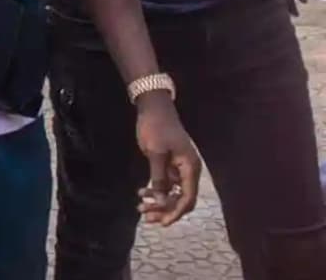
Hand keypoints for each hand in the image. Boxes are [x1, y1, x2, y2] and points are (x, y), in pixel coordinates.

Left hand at [134, 94, 200, 226]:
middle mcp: (188, 171)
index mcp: (190, 168)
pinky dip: (156, 191)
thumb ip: (159, 178)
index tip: (162, 222)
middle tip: (146, 217)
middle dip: (164, 210)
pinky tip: (141, 192)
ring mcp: (179, 168)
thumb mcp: (155, 153)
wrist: (153, 108)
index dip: (176, 212)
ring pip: (172, 193)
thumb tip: (162, 201)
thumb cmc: (156, 127)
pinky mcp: (169, 165)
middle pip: (180, 199)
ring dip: (158, 202)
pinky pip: (165, 184)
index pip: (188, 198)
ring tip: (140, 208)